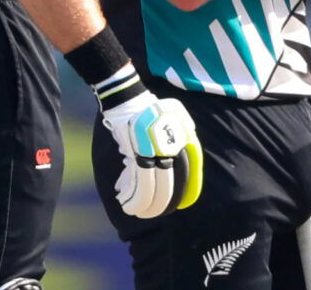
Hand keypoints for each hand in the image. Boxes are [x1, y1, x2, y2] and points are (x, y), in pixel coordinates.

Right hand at [101, 92, 202, 218]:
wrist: (130, 98)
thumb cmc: (153, 108)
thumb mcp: (178, 116)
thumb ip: (186, 133)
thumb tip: (184, 154)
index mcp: (181, 142)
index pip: (186, 176)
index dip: (180, 195)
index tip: (174, 206)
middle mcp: (168, 149)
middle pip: (167, 187)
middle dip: (159, 205)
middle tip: (152, 213)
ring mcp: (150, 151)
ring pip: (149, 188)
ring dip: (142, 205)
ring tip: (134, 211)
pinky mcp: (133, 152)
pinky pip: (134, 180)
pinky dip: (130, 194)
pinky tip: (124, 200)